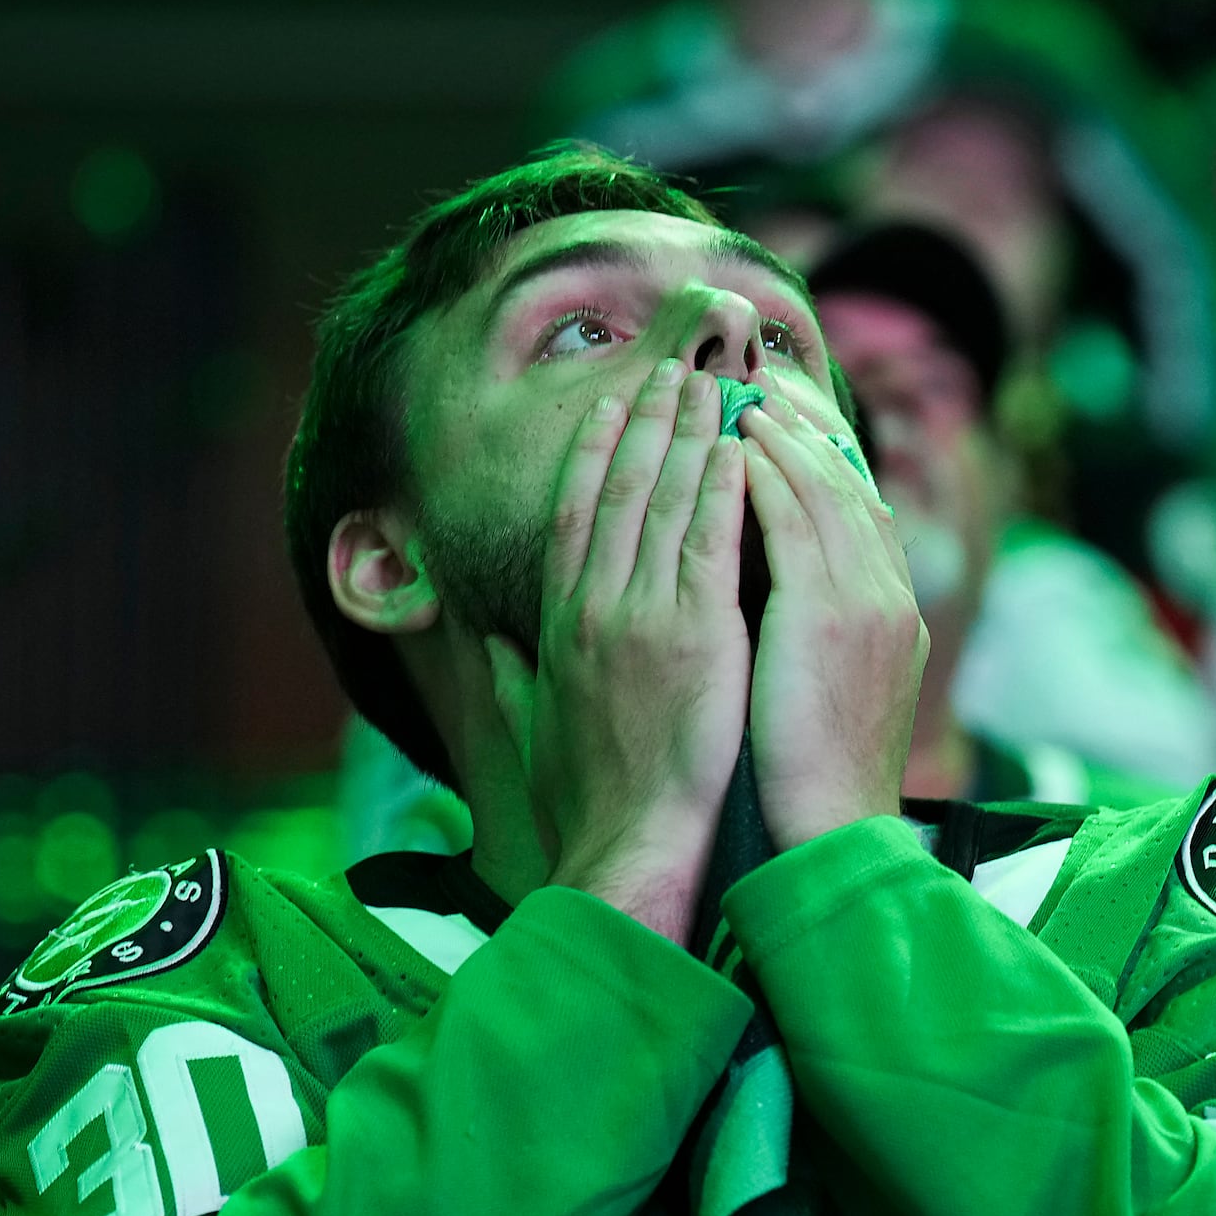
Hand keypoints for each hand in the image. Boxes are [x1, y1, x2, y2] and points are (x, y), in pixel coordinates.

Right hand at [489, 359, 749, 940]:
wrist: (626, 848)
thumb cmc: (587, 802)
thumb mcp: (529, 729)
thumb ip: (504, 675)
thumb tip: (480, 640)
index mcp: (558, 627)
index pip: (572, 518)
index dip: (591, 455)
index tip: (609, 406)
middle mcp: (592, 608)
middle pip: (617, 492)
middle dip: (643, 422)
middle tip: (669, 367)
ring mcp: (642, 617)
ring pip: (664, 503)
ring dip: (685, 436)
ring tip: (708, 385)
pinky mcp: (694, 636)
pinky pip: (708, 544)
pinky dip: (719, 490)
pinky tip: (735, 449)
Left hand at [737, 398, 926, 848]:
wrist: (830, 830)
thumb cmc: (815, 782)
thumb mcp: (835, 698)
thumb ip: (821, 640)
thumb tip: (785, 606)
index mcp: (894, 618)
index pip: (864, 516)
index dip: (824, 470)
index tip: (782, 438)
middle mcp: (889, 597)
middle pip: (849, 489)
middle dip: (802, 439)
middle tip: (756, 400)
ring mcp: (864, 600)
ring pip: (823, 490)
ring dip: (779, 442)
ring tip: (736, 407)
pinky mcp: (826, 611)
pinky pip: (792, 518)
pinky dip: (764, 476)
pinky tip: (728, 451)